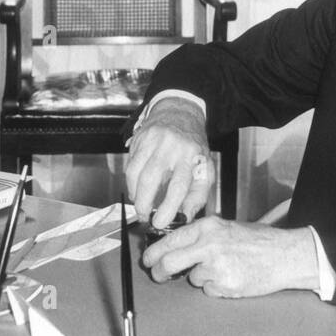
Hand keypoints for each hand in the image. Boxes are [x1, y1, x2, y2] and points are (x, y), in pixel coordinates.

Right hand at [125, 97, 212, 228]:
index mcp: (191, 156)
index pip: (178, 186)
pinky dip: (130, 181)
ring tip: (140, 204)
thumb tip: (185, 217)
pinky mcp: (139, 139)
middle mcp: (171, 147)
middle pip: (150, 179)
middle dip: (143, 204)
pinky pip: (129, 164)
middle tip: (145, 217)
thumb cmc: (193, 145)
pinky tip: (137, 188)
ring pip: (135, 172)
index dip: (167, 207)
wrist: (180, 114)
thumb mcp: (205, 168)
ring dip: (134, 194)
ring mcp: (152, 140)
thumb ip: (198, 195)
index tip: (160, 222)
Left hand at [141, 217, 319, 297]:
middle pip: (169, 262)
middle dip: (159, 272)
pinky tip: (232, 277)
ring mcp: (216, 265)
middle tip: (158, 276)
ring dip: (201, 278)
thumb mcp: (227, 228)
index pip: (170, 240)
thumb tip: (174, 248)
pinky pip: (209, 290)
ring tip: (224, 269)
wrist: (285, 255)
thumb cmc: (259, 241)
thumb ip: (202, 236)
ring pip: (192, 278)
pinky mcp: (225, 284)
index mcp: (208, 226)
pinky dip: (216, 287)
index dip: (153, 253)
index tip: (147, 260)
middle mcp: (209, 244)